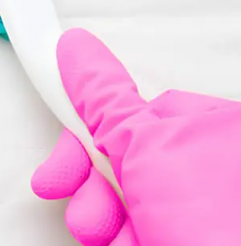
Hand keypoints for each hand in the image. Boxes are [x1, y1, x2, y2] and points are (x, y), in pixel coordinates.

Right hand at [31, 29, 240, 244]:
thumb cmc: (217, 222)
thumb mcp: (146, 146)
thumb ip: (104, 100)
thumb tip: (75, 49)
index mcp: (213, 128)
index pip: (133, 110)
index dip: (89, 126)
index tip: (58, 131)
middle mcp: (206, 168)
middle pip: (119, 158)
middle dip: (88, 178)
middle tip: (65, 184)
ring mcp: (192, 211)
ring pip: (118, 200)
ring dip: (98, 215)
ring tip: (104, 229)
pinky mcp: (176, 239)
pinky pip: (127, 230)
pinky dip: (116, 238)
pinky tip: (124, 243)